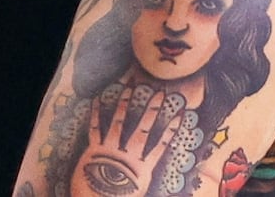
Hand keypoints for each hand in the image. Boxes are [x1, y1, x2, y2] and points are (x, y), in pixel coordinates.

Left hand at [70, 83, 204, 196]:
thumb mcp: (138, 190)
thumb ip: (145, 178)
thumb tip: (161, 180)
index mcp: (142, 169)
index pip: (161, 145)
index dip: (172, 129)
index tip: (181, 113)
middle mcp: (128, 156)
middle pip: (142, 129)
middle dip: (152, 110)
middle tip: (159, 93)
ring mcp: (110, 151)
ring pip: (119, 123)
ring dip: (125, 104)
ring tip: (130, 88)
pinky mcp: (93, 151)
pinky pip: (95, 129)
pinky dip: (96, 114)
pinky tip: (97, 100)